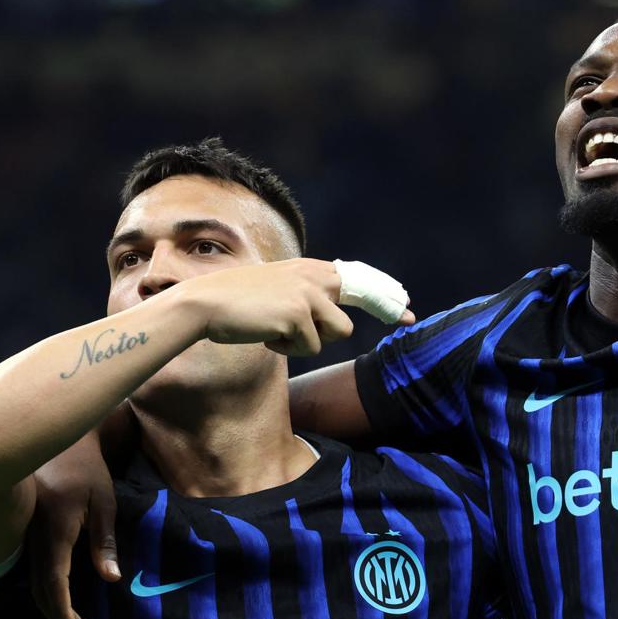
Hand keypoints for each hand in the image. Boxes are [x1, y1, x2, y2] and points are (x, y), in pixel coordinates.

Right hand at [30, 431, 118, 618]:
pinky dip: (54, 596)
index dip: (63, 614)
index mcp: (52, 532)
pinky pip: (37, 573)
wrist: (53, 438)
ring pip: (39, 586)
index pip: (53, 584)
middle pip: (44, 593)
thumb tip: (110, 580)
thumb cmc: (86, 468)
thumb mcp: (103, 502)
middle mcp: (33, 540)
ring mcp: (27, 539)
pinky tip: (71, 610)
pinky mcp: (29, 537)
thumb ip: (104, 541)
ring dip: (62, 613)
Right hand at [186, 259, 410, 357]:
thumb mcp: (278, 290)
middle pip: (361, 299)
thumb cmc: (238, 303)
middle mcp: (313, 276)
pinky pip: (311, 347)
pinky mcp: (298, 314)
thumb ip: (307, 296)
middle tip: (411, 318)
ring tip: (281, 332)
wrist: (206, 304)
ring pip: (338, 332)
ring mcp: (307, 294)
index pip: (356, 277)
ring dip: (313, 341)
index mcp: (309, 269)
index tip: (407, 305)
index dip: (383, 292)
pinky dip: (289, 350)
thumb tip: (335, 318)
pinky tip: (267, 336)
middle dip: (388, 308)